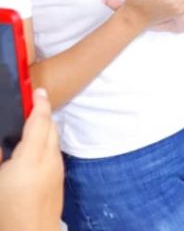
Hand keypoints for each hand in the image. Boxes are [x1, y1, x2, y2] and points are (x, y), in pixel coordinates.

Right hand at [0, 89, 63, 230]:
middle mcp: (50, 160)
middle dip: (41, 114)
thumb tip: (3, 141)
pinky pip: (54, 153)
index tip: (37, 90)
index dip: (39, 102)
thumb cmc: (6, 212)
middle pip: (51, 127)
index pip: (40, 120)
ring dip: (44, 129)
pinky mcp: (59, 180)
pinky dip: (46, 144)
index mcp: (32, 158)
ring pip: (54, 140)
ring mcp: (57, 170)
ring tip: (28, 126)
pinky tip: (31, 151)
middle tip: (28, 106)